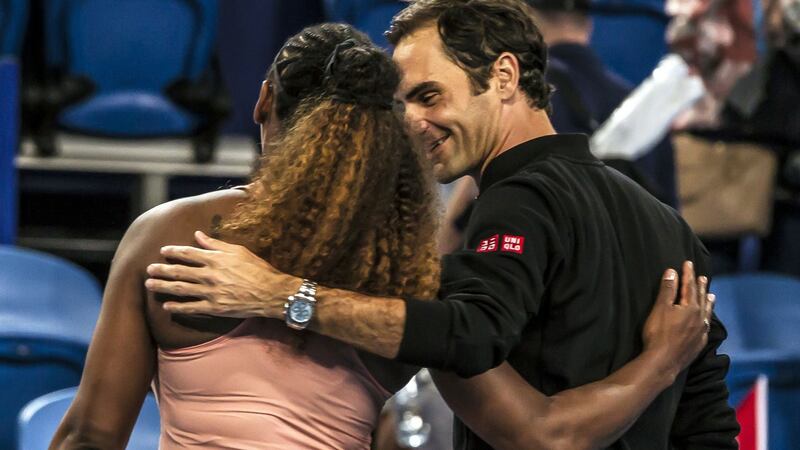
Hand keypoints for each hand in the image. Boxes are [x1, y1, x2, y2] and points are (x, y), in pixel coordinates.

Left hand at [144, 231, 300, 317]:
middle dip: (162, 270)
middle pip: (180, 271)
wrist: (271, 293)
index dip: (173, 252)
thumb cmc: (257, 269)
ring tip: (149, 285)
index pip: (189, 253)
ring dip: (163, 286)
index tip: (162, 251)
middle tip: (148, 269)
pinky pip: (191, 308)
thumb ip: (216, 244)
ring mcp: (211, 292)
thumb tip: (198, 235)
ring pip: (181, 289)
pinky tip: (166, 306)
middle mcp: (210, 275)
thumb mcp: (239, 251)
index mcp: (216, 259)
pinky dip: (178, 307)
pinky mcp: (214, 308)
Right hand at [642, 261, 713, 378]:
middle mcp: (699, 319)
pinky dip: (707, 320)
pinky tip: (706, 322)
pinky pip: (706, 328)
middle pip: (701, 299)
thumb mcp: (660, 308)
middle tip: (703, 277)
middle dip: (700, 287)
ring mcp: (700, 333)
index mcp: (690, 308)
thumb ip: (668, 290)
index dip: (688, 274)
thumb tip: (672, 272)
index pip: (689, 286)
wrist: (663, 361)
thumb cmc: (658, 333)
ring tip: (712, 296)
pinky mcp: (698, 345)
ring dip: (708, 303)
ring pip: (707, 313)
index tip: (688, 263)